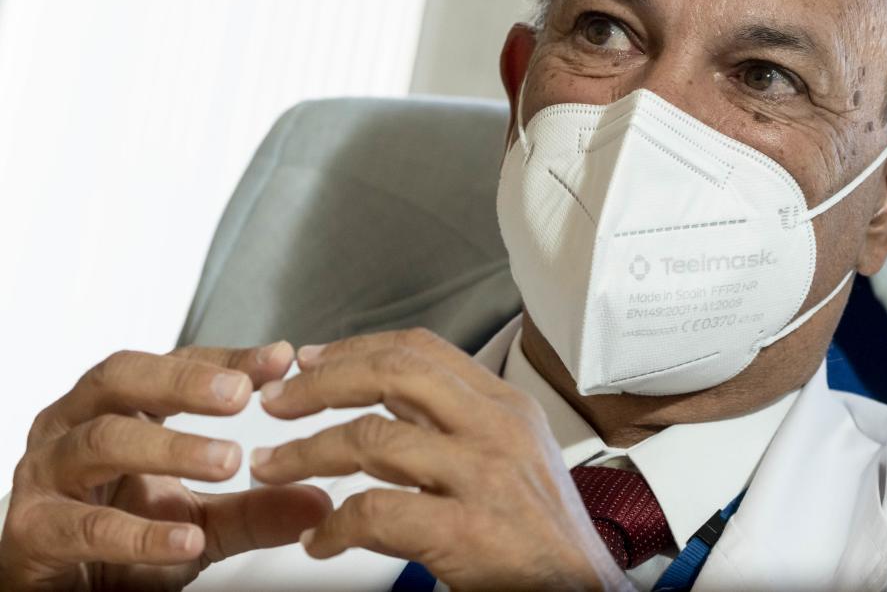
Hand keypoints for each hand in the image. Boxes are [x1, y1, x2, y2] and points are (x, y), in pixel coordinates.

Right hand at [0, 342, 332, 590]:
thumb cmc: (116, 533)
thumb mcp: (197, 518)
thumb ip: (254, 508)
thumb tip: (319, 502)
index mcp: (116, 408)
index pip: (172, 364)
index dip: (225, 359)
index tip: (282, 358)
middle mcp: (74, 426)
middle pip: (121, 379)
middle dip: (183, 381)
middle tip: (242, 394)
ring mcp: (47, 475)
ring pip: (99, 441)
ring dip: (169, 449)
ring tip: (228, 459)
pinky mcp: (33, 531)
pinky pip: (83, 526)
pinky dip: (139, 533)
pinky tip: (188, 540)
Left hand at [250, 327, 631, 591]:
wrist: (582, 589)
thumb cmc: (542, 527)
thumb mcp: (512, 451)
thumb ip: (452, 422)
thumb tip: (379, 403)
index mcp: (503, 403)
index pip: (420, 350)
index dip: (356, 348)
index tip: (312, 360)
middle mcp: (495, 426)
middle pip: (392, 374)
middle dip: (321, 383)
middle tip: (276, 402)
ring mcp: (483, 475)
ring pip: (371, 438)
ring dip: (306, 452)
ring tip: (272, 467)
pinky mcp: (467, 529)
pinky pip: (377, 512)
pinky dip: (335, 526)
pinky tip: (320, 539)